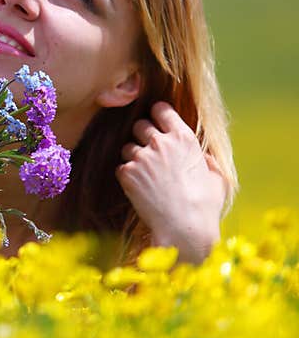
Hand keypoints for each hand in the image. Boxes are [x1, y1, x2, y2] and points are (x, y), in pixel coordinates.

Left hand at [116, 101, 226, 263]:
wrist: (184, 228)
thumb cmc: (205, 206)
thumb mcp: (216, 178)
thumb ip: (207, 161)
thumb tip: (203, 157)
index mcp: (184, 138)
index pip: (161, 109)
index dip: (157, 114)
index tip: (157, 122)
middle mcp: (161, 142)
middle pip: (139, 125)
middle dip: (142, 135)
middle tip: (149, 152)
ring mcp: (141, 156)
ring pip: (127, 146)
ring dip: (133, 157)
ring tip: (146, 176)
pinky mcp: (127, 173)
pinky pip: (121, 167)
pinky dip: (127, 176)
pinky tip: (139, 189)